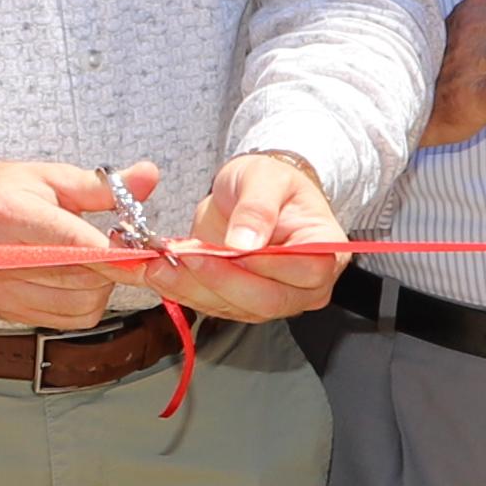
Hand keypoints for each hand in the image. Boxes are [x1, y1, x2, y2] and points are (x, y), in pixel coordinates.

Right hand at [0, 156, 147, 329]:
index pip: (70, 243)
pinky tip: (72, 277)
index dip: (111, 253)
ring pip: (81, 304)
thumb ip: (102, 186)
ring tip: (88, 259)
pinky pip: (69, 319)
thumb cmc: (2, 192)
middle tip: (115, 246)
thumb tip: (148, 176)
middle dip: (110, 266)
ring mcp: (1, 290)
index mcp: (10, 213)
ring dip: (99, 286)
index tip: (141, 253)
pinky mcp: (7, 311)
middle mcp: (0, 257)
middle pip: (80, 278)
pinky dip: (83, 301)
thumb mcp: (50, 176)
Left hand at [168, 151, 350, 321]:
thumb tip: (245, 243)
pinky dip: (185, 292)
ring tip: (160, 264)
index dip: (268, 264)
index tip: (229, 249)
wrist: (251, 193)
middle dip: (222, 281)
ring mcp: (274, 298)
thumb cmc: (269, 181)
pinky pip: (215, 306)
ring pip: (236, 308)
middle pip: (267, 299)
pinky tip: (160, 273)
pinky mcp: (243, 303)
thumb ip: (258, 207)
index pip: (307, 269)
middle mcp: (305, 284)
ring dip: (194, 289)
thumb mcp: (265, 177)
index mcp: (325, 248)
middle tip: (185, 256)